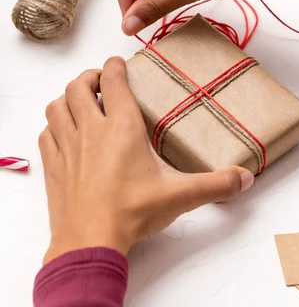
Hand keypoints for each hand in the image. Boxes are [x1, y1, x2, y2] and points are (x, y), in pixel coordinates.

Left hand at [39, 57, 253, 263]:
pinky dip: (53, 126)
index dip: (115, 66)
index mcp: (121, 128)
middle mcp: (91, 130)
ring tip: (80, 102)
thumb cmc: (132, 213)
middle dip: (88, 77)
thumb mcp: (180, 196)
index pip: (113, 81)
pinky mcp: (54, 167)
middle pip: (78, 87)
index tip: (119, 63)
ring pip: (57, 106)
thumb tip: (244, 178)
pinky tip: (64, 133)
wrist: (90, 242)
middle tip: (101, 82)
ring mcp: (68, 148)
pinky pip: (46, 135)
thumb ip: (215, 184)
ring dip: (67, 98)